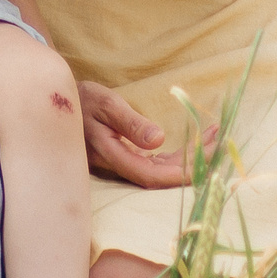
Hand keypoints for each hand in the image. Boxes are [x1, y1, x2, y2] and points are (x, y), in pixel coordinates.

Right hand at [78, 78, 214, 187]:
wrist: (56, 103)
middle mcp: (116, 166)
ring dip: (189, 159)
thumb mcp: (105, 103)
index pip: (151, 176)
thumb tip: (158, 140)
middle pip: (161, 178)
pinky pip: (155, 164)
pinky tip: (195, 143)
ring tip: (214, 138)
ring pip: (161, 172)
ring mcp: (121, 165)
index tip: (208, 158)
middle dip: (194, 163)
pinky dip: (177, 155)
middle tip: (221, 142)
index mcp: (110, 155)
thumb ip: (129, 122)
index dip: (182, 173)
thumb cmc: (81, 99)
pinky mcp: (125, 159)